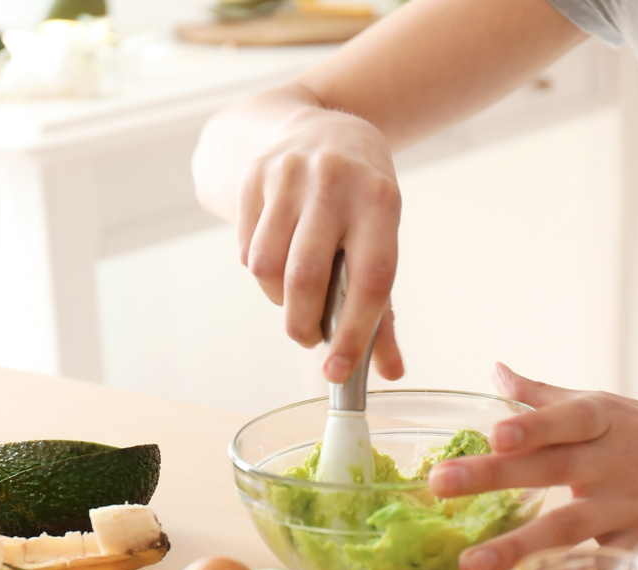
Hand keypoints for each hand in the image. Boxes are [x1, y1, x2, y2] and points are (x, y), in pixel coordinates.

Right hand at [236, 105, 404, 382]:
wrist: (320, 129)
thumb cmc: (361, 200)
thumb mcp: (382, 238)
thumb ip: (384, 310)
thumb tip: (390, 372)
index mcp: (379, 201)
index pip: (368, 280)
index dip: (355, 333)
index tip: (338, 372)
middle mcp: (334, 183)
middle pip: (305, 278)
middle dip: (303, 325)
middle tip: (309, 337)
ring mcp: (289, 175)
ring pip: (267, 268)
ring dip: (278, 300)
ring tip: (295, 296)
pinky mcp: (254, 177)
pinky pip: (247, 251)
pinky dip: (261, 274)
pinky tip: (279, 262)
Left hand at [428, 364, 637, 569]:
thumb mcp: (611, 407)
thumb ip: (547, 396)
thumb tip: (496, 372)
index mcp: (605, 421)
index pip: (565, 418)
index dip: (532, 425)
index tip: (495, 431)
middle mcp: (615, 462)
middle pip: (549, 468)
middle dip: (493, 477)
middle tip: (440, 484)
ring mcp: (629, 507)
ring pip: (567, 527)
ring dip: (517, 546)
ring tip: (468, 562)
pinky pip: (602, 566)